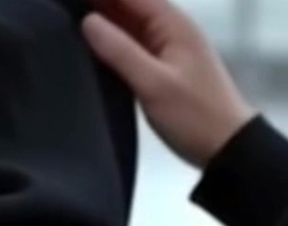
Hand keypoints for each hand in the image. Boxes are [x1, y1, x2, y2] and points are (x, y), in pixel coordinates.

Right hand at [81, 0, 257, 168]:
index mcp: (171, 22)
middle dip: (99, 5)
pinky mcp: (161, 70)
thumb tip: (88, 21)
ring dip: (103, 23)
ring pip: (128, 26)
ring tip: (68, 23)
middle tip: (61, 11)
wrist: (226, 148)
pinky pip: (131, 48)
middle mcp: (168, 28)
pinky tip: (89, 50)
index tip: (67, 0)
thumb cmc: (195, 116)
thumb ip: (120, 52)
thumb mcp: (154, 84)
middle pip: (128, 6)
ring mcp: (165, 49)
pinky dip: (112, 46)